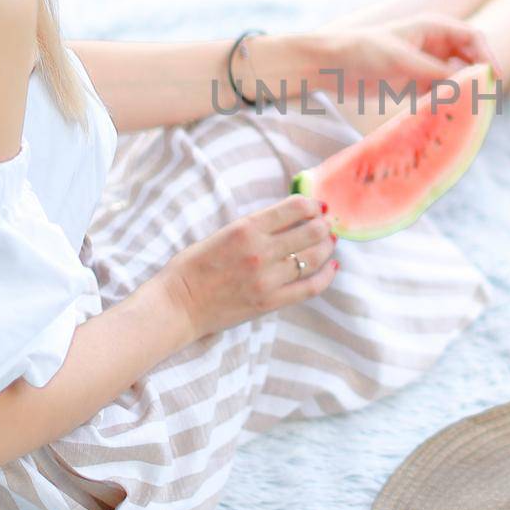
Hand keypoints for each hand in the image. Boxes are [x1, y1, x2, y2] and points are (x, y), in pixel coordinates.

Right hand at [164, 194, 338, 342]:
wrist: (177, 305)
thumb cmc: (193, 267)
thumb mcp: (222, 233)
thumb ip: (255, 226)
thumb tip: (289, 217)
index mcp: (246, 228)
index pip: (294, 208)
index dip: (312, 204)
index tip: (318, 206)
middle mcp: (261, 251)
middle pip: (311, 231)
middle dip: (324, 224)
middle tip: (327, 224)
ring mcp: (268, 279)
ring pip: (314, 257)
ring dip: (327, 246)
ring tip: (329, 242)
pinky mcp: (270, 302)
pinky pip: (310, 287)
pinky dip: (326, 276)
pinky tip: (332, 267)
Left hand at [314, 14, 501, 99]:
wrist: (330, 65)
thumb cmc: (363, 51)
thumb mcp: (400, 60)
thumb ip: (433, 72)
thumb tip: (465, 85)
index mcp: (433, 27)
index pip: (473, 38)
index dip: (486, 56)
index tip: (492, 79)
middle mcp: (434, 45)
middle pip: (469, 60)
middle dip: (477, 78)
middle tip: (484, 102)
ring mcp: (426, 65)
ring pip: (456, 80)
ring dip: (462, 94)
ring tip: (467, 114)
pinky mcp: (415, 84)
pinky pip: (440, 94)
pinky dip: (446, 104)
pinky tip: (447, 118)